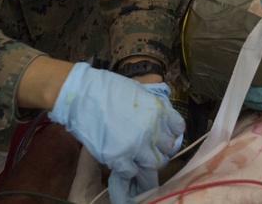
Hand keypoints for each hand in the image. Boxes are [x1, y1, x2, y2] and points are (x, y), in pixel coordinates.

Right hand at [49, 63, 184, 203]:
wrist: (82, 95)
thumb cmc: (107, 88)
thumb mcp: (138, 92)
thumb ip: (151, 107)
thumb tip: (158, 120)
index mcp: (158, 110)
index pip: (178, 128)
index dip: (172, 132)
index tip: (165, 134)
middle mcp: (152, 129)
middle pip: (168, 148)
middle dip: (160, 149)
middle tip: (150, 148)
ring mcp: (136, 145)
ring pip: (154, 164)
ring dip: (146, 161)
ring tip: (137, 157)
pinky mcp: (119, 158)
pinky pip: (131, 172)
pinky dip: (128, 169)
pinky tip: (121, 160)